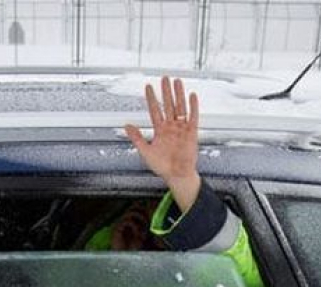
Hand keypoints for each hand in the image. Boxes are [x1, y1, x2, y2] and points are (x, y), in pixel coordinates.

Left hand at [125, 76, 201, 212]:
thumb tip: (127, 125)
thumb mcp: (145, 151)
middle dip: (165, 91)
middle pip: (168, 105)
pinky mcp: (191, 133)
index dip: (151, 98)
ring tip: (177, 81)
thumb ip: (136, 138)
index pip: (155, 110)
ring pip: (180, 107)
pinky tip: (191, 96)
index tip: (148, 86)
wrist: (176, 175)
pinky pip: (193, 117)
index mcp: (160, 130)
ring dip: (178, 94)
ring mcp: (181, 129)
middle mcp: (171, 127)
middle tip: (164, 78)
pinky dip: (192, 106)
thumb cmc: (162, 166)